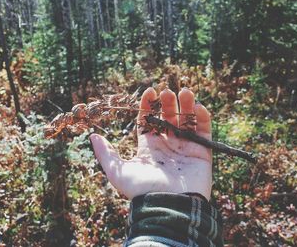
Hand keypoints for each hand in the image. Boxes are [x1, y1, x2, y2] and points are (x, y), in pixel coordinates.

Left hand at [89, 87, 211, 199]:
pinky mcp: (202, 152)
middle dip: (168, 103)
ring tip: (185, 91)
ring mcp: (185, 148)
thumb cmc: (142, 189)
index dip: (149, 106)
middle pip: (169, 117)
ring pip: (187, 121)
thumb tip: (92, 136)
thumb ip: (106, 154)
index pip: (149, 121)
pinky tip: (197, 107)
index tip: (150, 91)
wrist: (169, 206)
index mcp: (149, 147)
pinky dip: (202, 118)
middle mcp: (167, 145)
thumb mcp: (118, 171)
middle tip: (167, 91)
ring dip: (186, 105)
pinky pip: (204, 131)